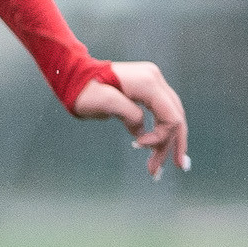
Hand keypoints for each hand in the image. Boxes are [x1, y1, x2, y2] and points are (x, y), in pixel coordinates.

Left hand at [71, 60, 190, 175]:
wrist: (73, 76)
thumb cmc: (84, 90)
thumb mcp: (105, 103)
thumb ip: (130, 116)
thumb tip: (143, 133)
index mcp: (148, 83)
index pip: (171, 117)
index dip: (161, 137)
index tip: (139, 146)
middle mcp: (155, 79)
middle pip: (175, 117)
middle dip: (169, 145)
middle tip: (157, 170)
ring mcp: (152, 82)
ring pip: (170, 116)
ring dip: (164, 142)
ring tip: (154, 167)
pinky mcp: (146, 88)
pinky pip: (160, 112)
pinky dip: (158, 131)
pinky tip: (154, 148)